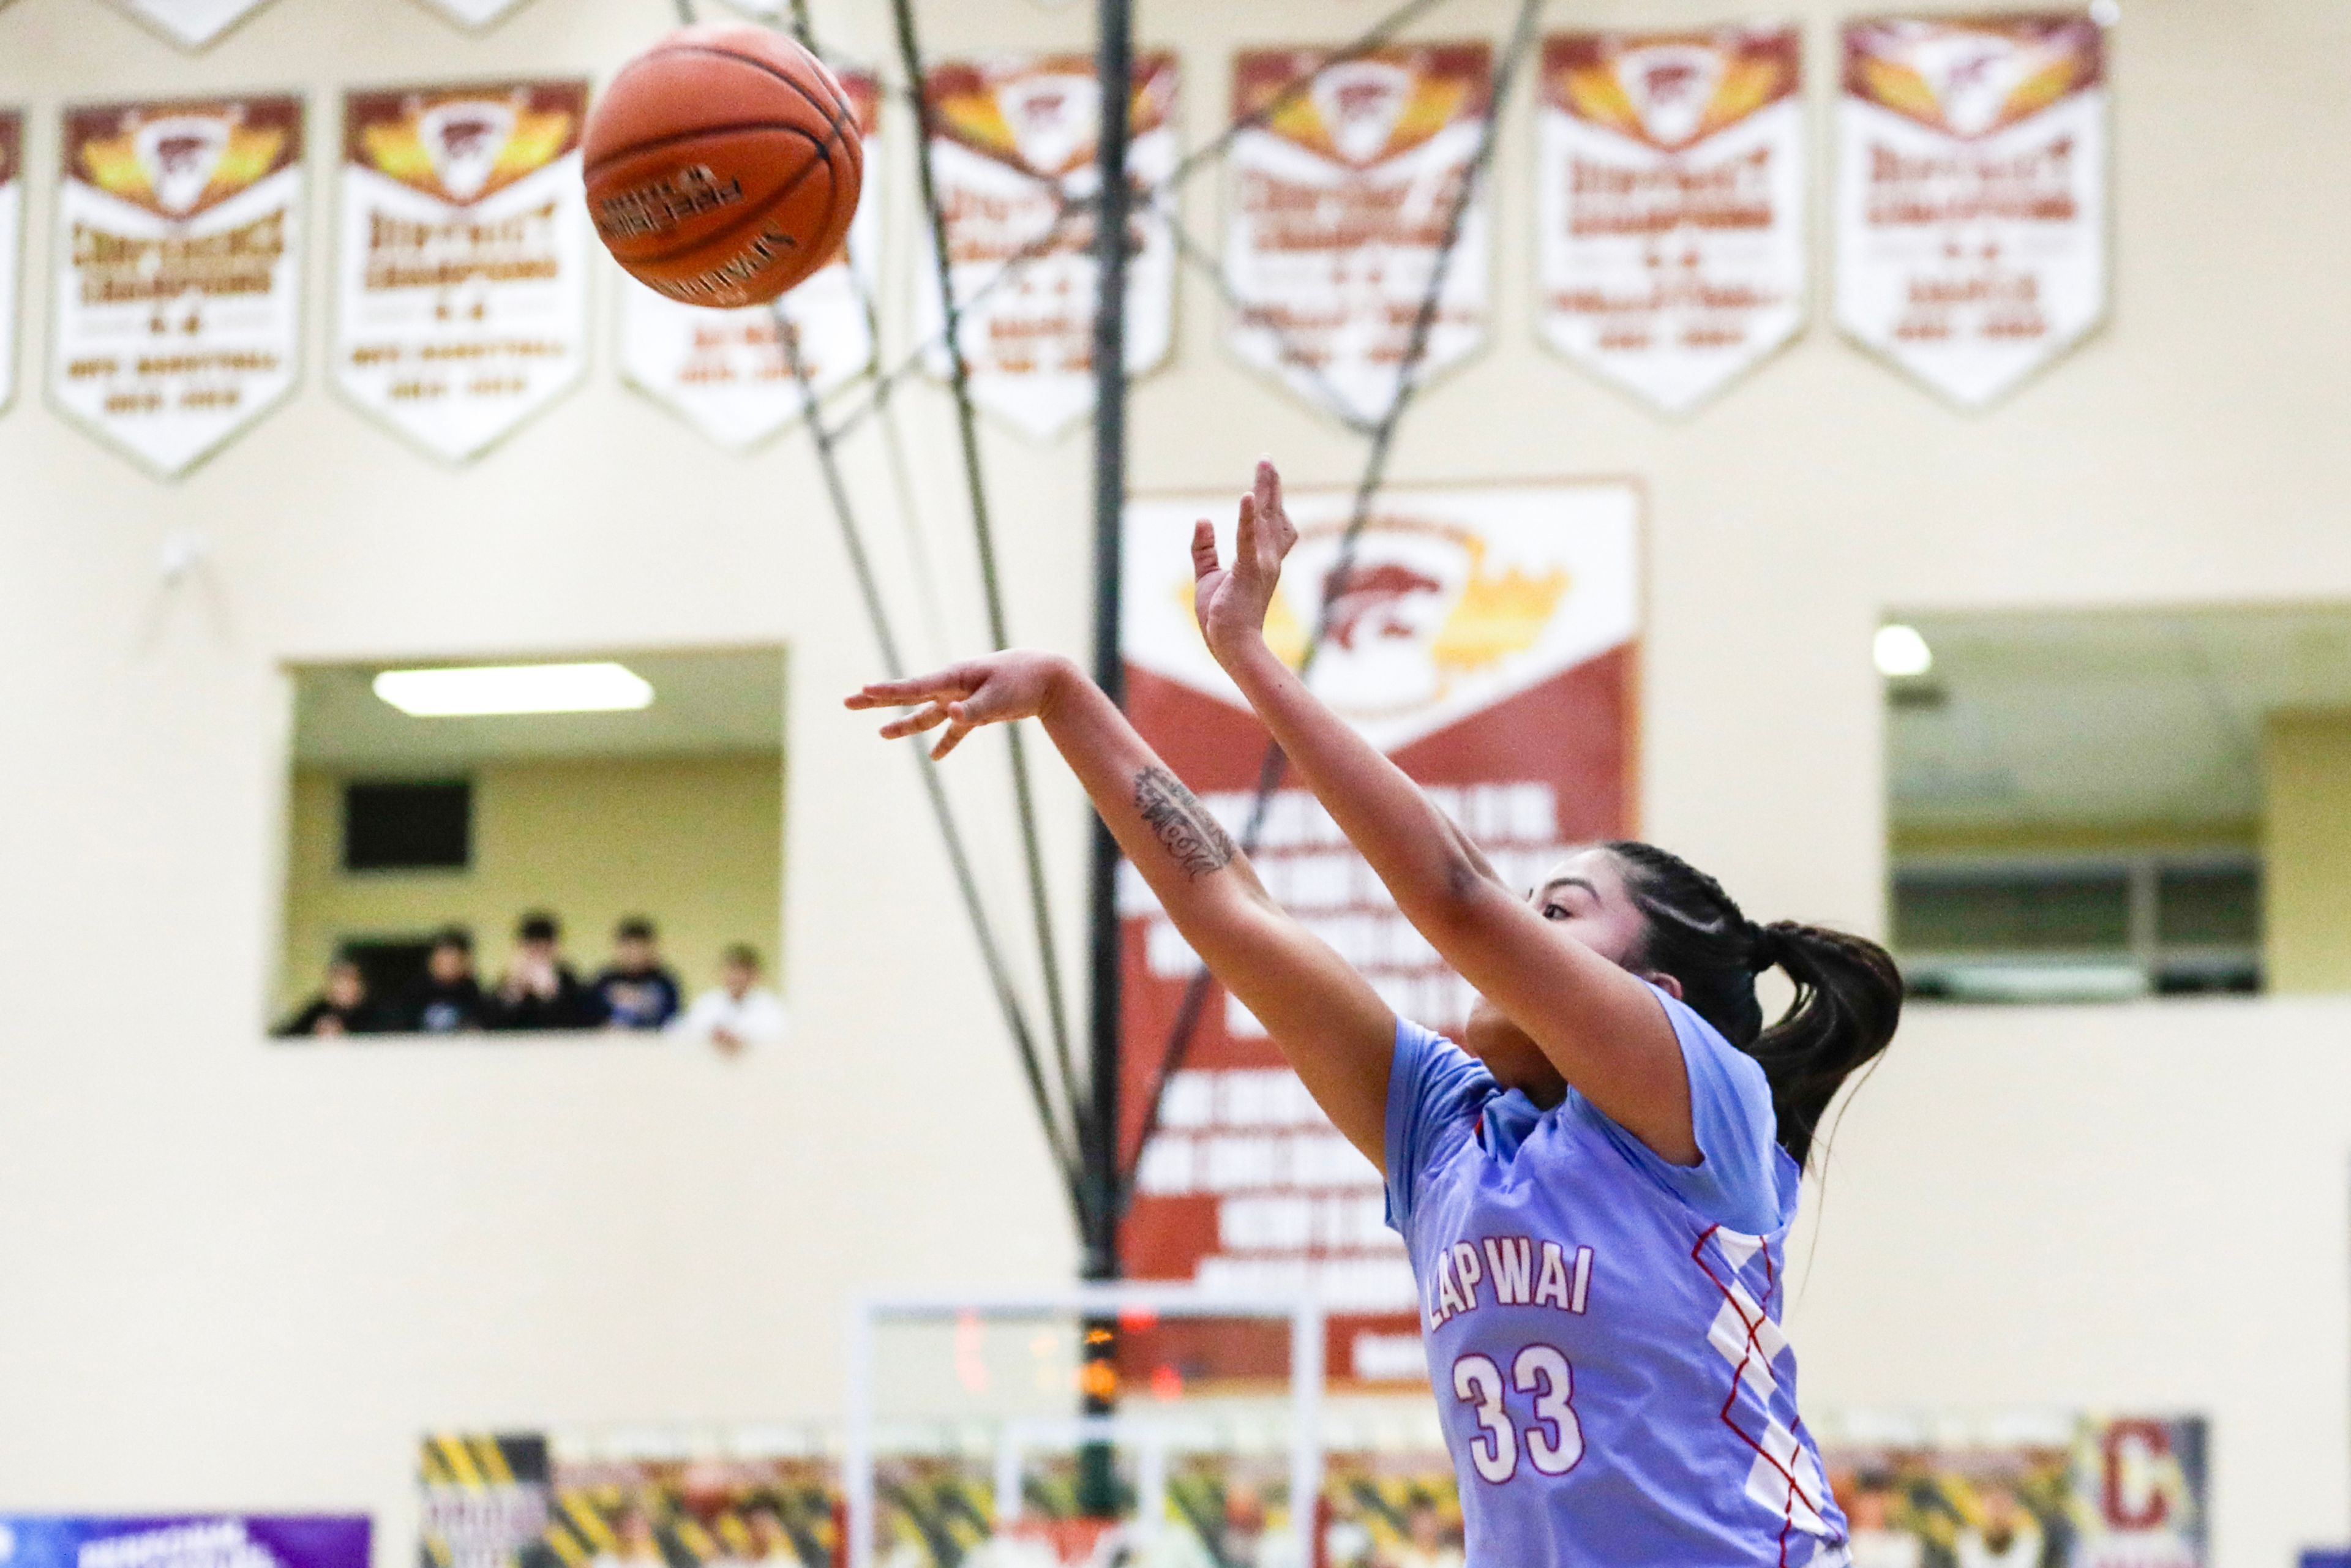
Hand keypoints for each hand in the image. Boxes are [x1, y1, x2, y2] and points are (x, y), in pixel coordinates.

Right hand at [846, 650, 1075, 759]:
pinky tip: (935, 758)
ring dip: (905, 724)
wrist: (1047, 676)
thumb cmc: (1022, 681)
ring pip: (927, 715)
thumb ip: (973, 710)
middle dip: (879, 700)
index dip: (888, 691)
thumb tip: (949, 716)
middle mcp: (952, 687)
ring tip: (881, 733)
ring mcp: (961, 698)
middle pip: (909, 696)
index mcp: (954, 677)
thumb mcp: (999, 698)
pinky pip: (954, 729)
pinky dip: (946, 742)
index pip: (914, 687)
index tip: (863, 689)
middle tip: (848, 701)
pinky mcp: (975, 711)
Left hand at [1192, 458, 1297, 661]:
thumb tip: (1203, 519)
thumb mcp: (1208, 576)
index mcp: (1261, 561)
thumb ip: (1205, 548)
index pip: (1271, 525)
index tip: (1267, 475)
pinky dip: (1248, 517)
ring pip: (1265, 519)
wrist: (1233, 647)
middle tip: (1267, 459)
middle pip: (1273, 514)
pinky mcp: (1247, 571)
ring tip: (1264, 465)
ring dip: (1265, 490)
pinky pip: (1248, 539)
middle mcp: (1268, 559)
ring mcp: (1261, 564)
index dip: (1271, 500)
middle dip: (1271, 485)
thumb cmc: (1223, 618)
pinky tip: (1248, 495)